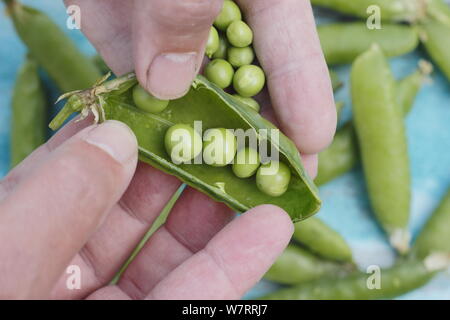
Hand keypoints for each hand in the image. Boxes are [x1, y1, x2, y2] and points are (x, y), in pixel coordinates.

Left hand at [0, 118, 292, 298]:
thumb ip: (49, 201)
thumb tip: (113, 136)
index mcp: (12, 245)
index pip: (74, 173)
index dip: (121, 133)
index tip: (169, 100)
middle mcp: (57, 274)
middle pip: (132, 208)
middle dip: (184, 167)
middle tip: (230, 131)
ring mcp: (105, 308)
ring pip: (171, 252)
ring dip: (223, 211)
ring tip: (268, 171)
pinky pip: (193, 295)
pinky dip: (234, 262)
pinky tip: (272, 226)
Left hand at [65, 0, 335, 177]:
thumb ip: (183, 2)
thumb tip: (169, 82)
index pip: (290, 46)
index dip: (303, 95)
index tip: (313, 144)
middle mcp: (218, 21)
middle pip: (250, 86)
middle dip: (262, 135)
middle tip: (275, 186)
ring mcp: (173, 40)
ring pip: (197, 99)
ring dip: (205, 142)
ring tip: (220, 190)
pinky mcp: (131, 52)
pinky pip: (143, 96)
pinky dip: (151, 127)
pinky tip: (160, 162)